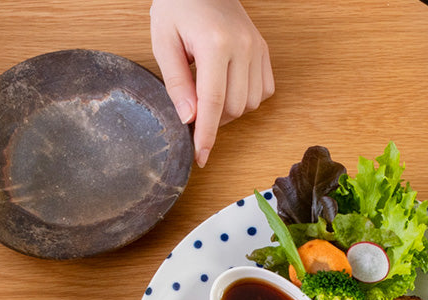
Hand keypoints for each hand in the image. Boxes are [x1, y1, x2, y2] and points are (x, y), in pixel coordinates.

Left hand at [150, 0, 274, 166]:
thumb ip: (177, 82)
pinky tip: (228, 89)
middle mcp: (243, 47)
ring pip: (251, 103)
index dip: (206, 134)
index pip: (213, 102)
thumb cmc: (178, 6)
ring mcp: (257, 48)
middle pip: (234, 107)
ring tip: (208, 96)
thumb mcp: (163, 41)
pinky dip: (247, 98)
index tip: (201, 156)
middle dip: (213, 120)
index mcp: (215, 43)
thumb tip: (189, 119)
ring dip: (229, 110)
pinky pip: (264, 90)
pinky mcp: (264, 50)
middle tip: (192, 114)